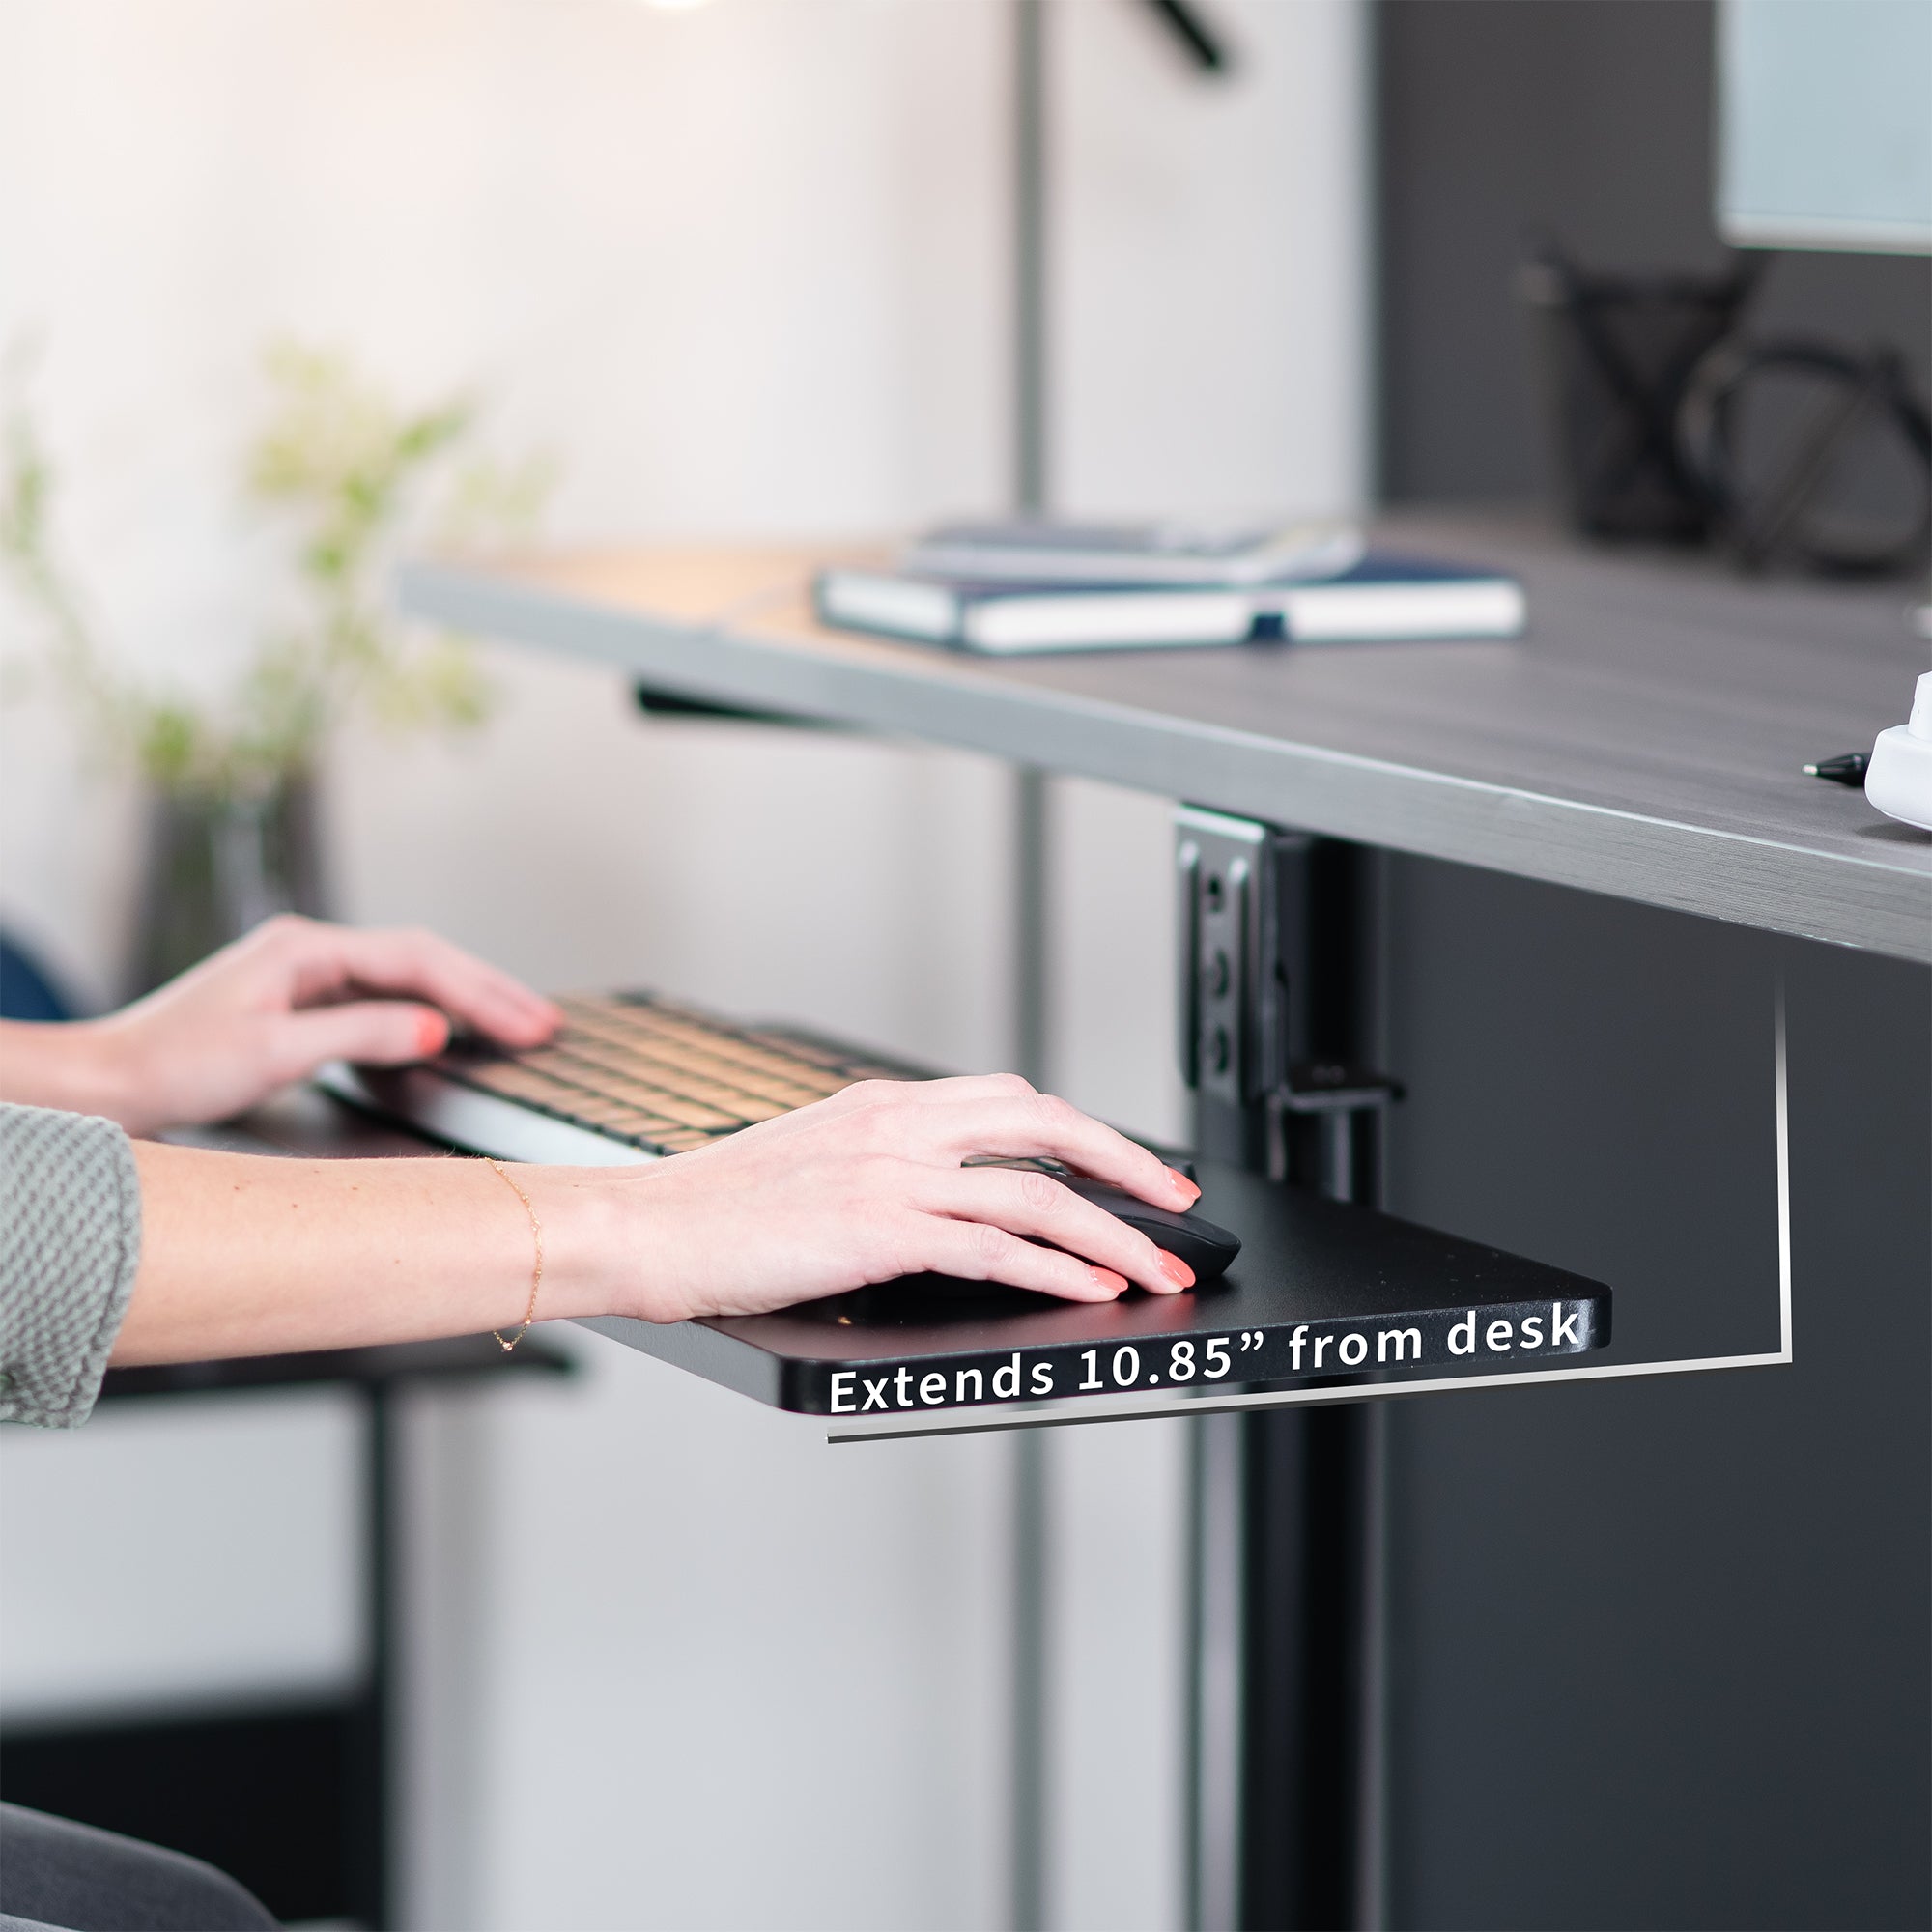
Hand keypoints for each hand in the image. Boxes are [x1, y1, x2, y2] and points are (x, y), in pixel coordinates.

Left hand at [46, 915, 560, 1134]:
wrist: (106, 1082)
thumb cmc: (173, 1065)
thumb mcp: (273, 1051)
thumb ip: (361, 1034)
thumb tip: (438, 1028)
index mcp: (307, 948)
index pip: (419, 961)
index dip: (482, 993)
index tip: (530, 1024)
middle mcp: (311, 952)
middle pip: (423, 961)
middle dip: (489, 993)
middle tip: (546, 1025)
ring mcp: (307, 977)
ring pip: (408, 980)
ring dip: (466, 1003)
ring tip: (520, 1026)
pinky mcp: (302, 1006)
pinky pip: (385, 1001)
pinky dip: (430, 1017)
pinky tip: (456, 1034)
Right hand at [573, 1072, 1206, 1320]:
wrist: (644, 1228)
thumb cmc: (712, 1210)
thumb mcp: (811, 1163)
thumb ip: (880, 1168)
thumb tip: (944, 1202)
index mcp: (884, 1105)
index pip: (1011, 1102)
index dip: (1082, 1133)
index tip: (1125, 1164)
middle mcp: (897, 1125)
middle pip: (1045, 1125)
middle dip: (1124, 1163)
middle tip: (1174, 1201)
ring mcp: (889, 1174)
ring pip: (1035, 1194)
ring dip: (1111, 1235)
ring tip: (1156, 1269)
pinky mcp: (876, 1228)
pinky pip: (991, 1247)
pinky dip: (1053, 1269)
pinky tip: (1089, 1290)